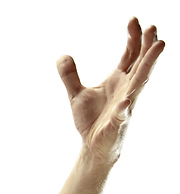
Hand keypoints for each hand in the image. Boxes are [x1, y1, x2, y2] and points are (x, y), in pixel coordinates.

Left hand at [57, 17, 164, 163]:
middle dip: (147, 45)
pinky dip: (123, 109)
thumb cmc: (90, 120)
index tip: (133, 19)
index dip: (133, 37)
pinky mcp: (118, 123)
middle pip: (141, 63)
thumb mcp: (75, 94)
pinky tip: (124, 102)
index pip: (130, 54)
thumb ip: (69, 75)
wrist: (92, 146)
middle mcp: (126, 89)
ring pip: (140, 83)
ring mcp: (125, 105)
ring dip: (149, 65)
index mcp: (118, 80)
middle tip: (154, 27)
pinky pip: (121, 115)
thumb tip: (62, 55)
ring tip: (159, 46)